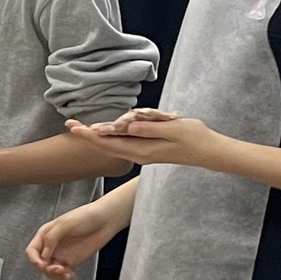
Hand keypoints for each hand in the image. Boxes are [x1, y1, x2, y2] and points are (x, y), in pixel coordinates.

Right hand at [26, 200, 122, 279]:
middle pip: (41, 263)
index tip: (43, 264)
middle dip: (46, 269)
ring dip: (55, 276)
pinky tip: (70, 276)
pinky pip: (64, 273)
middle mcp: (52, 245)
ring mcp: (62, 254)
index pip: (32, 250)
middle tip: (58, 269)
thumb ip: (52, 238)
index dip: (35, 259)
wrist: (105, 220)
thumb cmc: (85, 216)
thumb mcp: (65, 223)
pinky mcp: (73, 261)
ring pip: (51, 270)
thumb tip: (44, 255)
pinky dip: (64, 277)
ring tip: (66, 274)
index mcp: (45, 234)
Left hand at [64, 112, 216, 168]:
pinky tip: (106, 129)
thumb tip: (127, 127)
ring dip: (100, 134)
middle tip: (70, 124)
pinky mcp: (148, 149)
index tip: (75, 128)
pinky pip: (124, 142)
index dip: (90, 135)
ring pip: (114, 144)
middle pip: (107, 145)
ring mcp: (143, 153)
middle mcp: (139, 155)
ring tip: (83, 126)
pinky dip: (113, 135)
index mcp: (142, 151)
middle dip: (88, 135)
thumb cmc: (195, 138)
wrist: (210, 151)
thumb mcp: (173, 130)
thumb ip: (149, 129)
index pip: (110, 143)